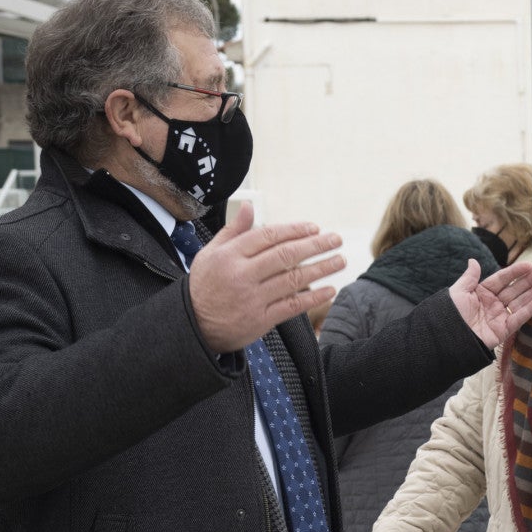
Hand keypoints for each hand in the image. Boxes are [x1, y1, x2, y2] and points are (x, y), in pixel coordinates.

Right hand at [188, 202, 346, 352]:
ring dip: (321, 269)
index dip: (295, 230)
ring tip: (340, 260)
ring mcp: (252, 298)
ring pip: (293, 279)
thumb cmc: (204, 286)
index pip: (269, 236)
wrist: (192, 326)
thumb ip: (234, 230)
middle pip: (285, 255)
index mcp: (229, 255)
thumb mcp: (210, 253)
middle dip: (315, 245)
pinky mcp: (260, 320)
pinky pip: (292, 306)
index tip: (314, 228)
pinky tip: (330, 290)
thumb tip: (249, 206)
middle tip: (335, 240)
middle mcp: (242, 275)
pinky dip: (313, 298)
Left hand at [449, 259, 531, 348]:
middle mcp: (493, 303)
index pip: (502, 279)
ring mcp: (499, 317)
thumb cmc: (449, 315)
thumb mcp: (458, 292)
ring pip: (520, 302)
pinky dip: (531, 309)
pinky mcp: (503, 331)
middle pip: (515, 289)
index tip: (529, 265)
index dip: (515, 272)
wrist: (446, 340)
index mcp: (482, 293)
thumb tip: (473, 260)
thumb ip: (469, 277)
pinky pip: (519, 318)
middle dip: (530, 280)